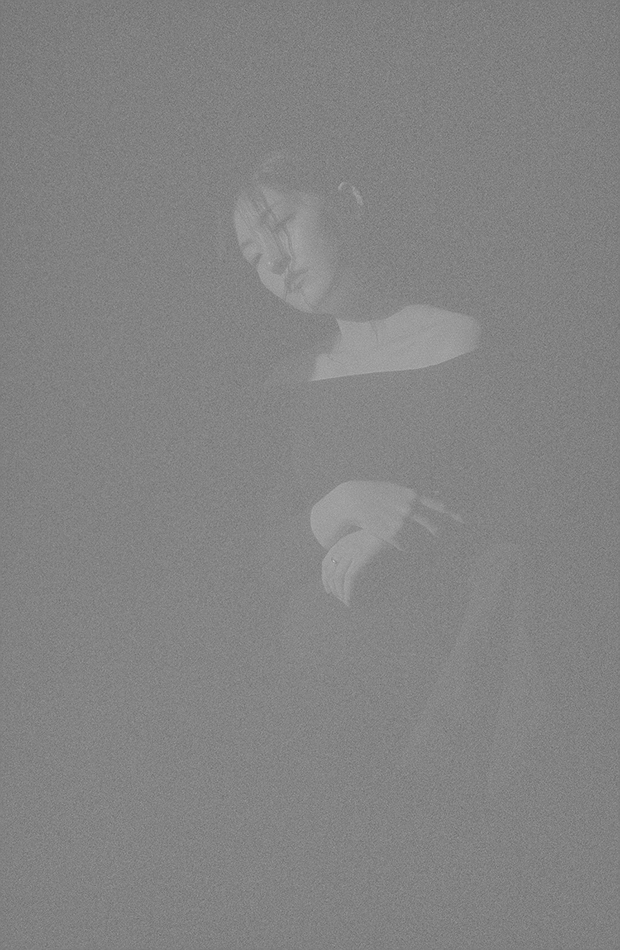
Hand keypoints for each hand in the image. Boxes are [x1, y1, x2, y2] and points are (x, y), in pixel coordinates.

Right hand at [311, 480, 463, 550]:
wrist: (353, 500)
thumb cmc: (377, 493)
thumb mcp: (398, 488)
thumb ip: (417, 492)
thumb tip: (438, 491)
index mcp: (412, 495)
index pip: (439, 505)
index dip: (454, 513)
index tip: (465, 521)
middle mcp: (408, 508)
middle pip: (432, 525)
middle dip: (438, 532)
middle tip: (443, 538)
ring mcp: (400, 522)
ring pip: (418, 538)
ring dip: (421, 542)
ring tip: (422, 546)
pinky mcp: (390, 534)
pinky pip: (404, 545)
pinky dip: (404, 546)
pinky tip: (401, 546)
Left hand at [322, 529, 396, 606]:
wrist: (395, 526)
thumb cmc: (384, 536)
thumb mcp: (366, 541)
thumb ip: (356, 551)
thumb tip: (351, 568)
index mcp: (343, 542)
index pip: (326, 563)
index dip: (324, 578)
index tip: (329, 590)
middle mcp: (345, 546)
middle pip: (330, 571)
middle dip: (332, 587)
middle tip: (340, 598)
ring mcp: (353, 551)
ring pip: (338, 577)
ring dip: (340, 593)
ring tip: (346, 602)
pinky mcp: (362, 556)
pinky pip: (350, 578)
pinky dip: (347, 591)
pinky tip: (350, 600)